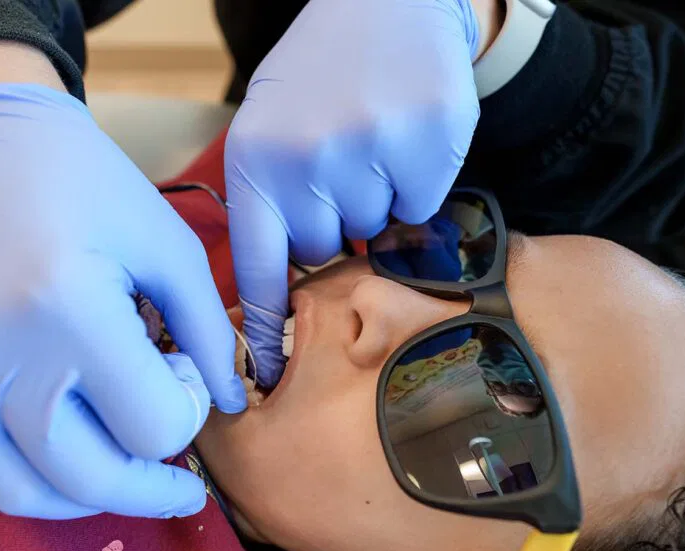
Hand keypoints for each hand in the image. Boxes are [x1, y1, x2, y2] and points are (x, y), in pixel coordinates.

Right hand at [0, 46, 245, 518]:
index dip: (184, 417)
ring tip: (108, 474)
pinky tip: (28, 452)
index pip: (152, 427)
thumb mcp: (168, 243)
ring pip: (10, 488)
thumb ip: (208, 332)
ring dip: (74, 498)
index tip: (181, 382)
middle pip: (85, 476)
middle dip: (146, 490)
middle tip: (175, 484)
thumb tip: (224, 406)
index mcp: (71, 307)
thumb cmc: (89, 184)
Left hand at [226, 0, 498, 386]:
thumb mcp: (269, 131)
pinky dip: (420, 183)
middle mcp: (307, 159)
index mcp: (256, 161)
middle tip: (337, 166)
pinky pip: (424, 205)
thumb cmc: (320, 76)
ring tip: (369, 140)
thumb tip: (290, 289)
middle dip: (333, 223)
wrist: (385, 2)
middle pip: (326, 251)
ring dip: (378, 200)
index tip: (259, 379)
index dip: (264, 327)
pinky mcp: (428, 142)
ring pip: (379, 230)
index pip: (258, 267)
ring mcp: (370, 150)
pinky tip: (406, 137)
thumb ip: (274, 203)